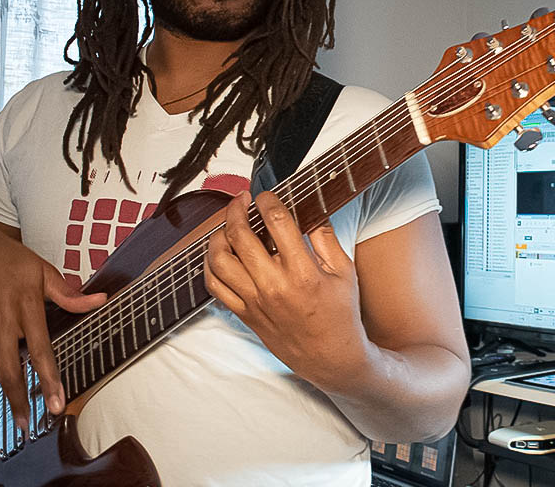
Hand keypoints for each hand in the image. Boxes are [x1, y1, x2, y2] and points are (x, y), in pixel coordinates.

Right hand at [0, 219, 106, 430]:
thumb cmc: (9, 260)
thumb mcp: (42, 270)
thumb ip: (68, 294)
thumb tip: (100, 300)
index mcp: (25, 303)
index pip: (40, 349)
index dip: (49, 380)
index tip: (57, 404)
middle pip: (8, 370)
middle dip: (18, 401)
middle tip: (26, 424)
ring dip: (1, 377)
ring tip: (12, 373)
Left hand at [204, 191, 370, 391]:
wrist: (331, 359)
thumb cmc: (341, 315)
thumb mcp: (345, 273)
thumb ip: (326, 239)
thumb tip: (311, 212)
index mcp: (303, 272)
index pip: (277, 223)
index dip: (267, 201)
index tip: (265, 196)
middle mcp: (274, 285)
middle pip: (241, 236)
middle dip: (237, 209)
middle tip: (242, 200)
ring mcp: (255, 301)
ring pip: (220, 260)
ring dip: (219, 235)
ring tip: (228, 225)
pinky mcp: (245, 314)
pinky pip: (215, 286)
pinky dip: (210, 265)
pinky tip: (219, 253)